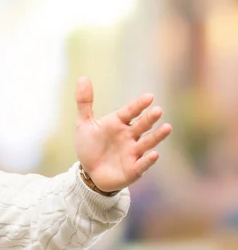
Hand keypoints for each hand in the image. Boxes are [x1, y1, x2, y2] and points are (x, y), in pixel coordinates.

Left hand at [74, 77, 171, 191]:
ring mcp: (133, 153)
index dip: (139, 105)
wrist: (88, 172)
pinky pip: (142, 164)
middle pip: (142, 126)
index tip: (149, 97)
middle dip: (149, 119)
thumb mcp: (84, 123)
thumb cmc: (90, 146)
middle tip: (157, 110)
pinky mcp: (133, 169)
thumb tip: (83, 77)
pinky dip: (148, 160)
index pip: (130, 112)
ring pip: (147, 143)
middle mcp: (129, 136)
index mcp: (118, 123)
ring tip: (167, 128)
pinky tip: (154, 154)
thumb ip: (84, 102)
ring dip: (157, 136)